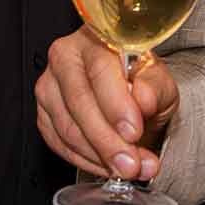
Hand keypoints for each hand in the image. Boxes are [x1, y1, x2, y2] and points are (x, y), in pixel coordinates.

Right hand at [33, 29, 178, 181]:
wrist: (130, 96)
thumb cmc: (142, 81)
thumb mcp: (160, 81)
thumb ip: (155, 87)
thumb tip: (143, 98)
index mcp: (96, 37)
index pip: (100, 70)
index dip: (116, 105)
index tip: (134, 131)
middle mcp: (66, 57)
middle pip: (79, 102)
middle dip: (108, 140)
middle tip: (131, 163)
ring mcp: (50, 86)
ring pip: (67, 128)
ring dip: (100, 156)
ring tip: (129, 167)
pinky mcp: (44, 115)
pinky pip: (59, 144)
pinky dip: (86, 161)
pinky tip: (107, 165)